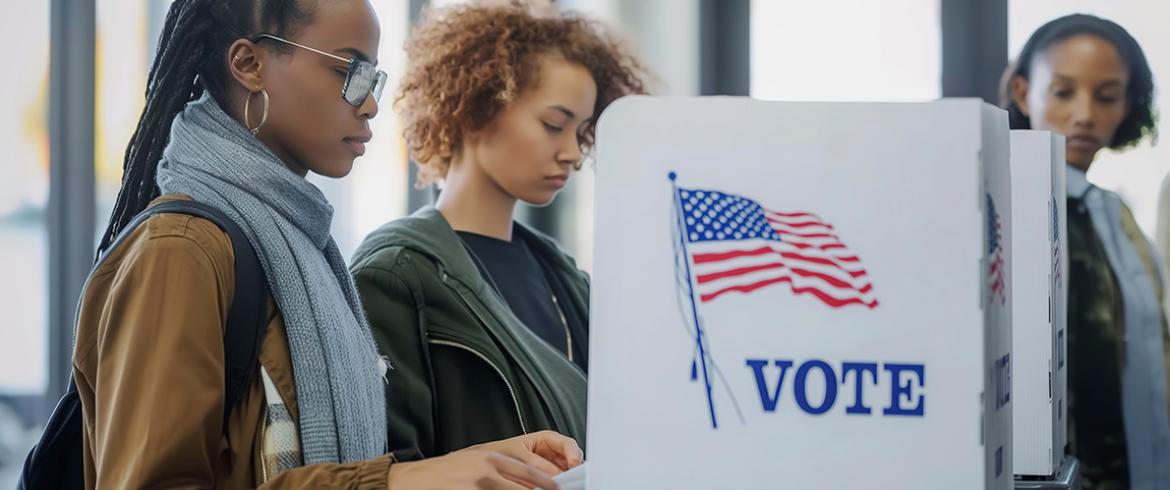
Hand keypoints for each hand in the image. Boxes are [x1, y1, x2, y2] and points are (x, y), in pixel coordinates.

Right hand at [386, 431, 582, 489]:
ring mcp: (480, 487)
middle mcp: (488, 471)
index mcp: (492, 458)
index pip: (531, 473)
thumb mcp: (475, 463)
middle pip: (528, 488)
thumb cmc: (445, 473)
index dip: (549, 485)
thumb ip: (502, 471)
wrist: (412, 481)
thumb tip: (531, 483)